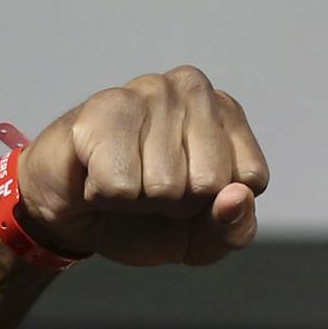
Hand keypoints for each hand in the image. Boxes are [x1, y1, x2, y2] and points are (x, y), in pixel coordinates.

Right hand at [15, 65, 267, 266]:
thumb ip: (235, 229)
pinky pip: (121, 185)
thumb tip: (237, 197)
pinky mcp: (104, 107)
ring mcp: (148, 91)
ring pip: (166, 185)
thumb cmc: (147, 217)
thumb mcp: (202, 239)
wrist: (74, 215)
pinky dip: (106, 195)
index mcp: (228, 114)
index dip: (218, 205)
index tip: (191, 194)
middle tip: (152, 187)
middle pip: (211, 181)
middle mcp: (193, 89)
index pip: (252, 177)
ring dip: (140, 199)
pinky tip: (96, 173)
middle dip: (179, 203)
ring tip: (125, 178)